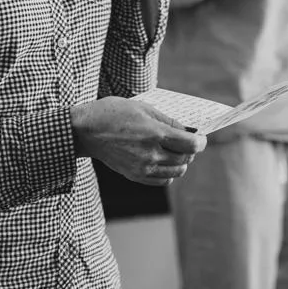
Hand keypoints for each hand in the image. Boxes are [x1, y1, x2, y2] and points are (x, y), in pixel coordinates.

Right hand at [70, 96, 206, 186]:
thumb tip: (187, 130)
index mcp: (155, 134)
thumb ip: (167, 120)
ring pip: (176, 172)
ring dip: (180, 162)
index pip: (191, 145)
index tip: (201, 137)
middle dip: (190, 150)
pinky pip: (163, 181)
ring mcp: (143, 168)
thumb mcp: (143, 108)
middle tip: (186, 141)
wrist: (86, 131)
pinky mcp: (135, 176)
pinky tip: (163, 161)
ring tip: (174, 150)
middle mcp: (151, 154)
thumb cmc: (113, 113)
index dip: (201, 141)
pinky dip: (169, 173)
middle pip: (186, 159)